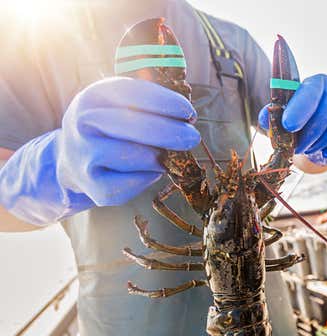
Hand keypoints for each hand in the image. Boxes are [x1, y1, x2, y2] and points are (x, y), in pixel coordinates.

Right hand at [0, 78, 199, 225]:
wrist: (72, 157)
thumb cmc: (108, 126)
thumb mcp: (119, 102)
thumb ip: (149, 103)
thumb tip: (186, 117)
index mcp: (94, 96)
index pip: (135, 95)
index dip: (167, 103)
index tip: (189, 113)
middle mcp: (84, 123)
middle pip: (138, 127)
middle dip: (172, 133)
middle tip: (192, 137)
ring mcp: (86, 156)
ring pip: (141, 157)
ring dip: (160, 157)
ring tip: (163, 154)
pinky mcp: (94, 187)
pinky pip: (135, 184)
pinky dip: (149, 177)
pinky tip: (148, 170)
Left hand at [259, 74, 326, 164]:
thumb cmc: (305, 115)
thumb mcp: (287, 112)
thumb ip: (274, 114)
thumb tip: (266, 118)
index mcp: (318, 82)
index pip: (311, 92)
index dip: (299, 109)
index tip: (288, 125)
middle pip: (323, 117)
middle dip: (306, 137)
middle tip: (297, 147)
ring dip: (318, 145)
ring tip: (311, 145)